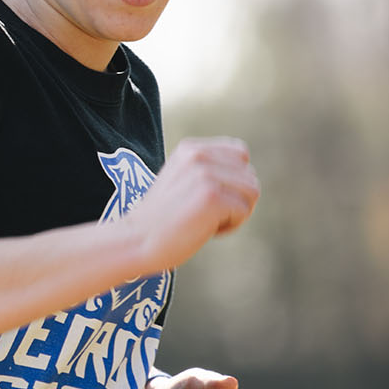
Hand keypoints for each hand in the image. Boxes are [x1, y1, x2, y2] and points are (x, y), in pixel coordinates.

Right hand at [124, 138, 258, 275]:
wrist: (135, 240)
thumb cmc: (162, 219)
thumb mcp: (182, 180)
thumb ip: (209, 170)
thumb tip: (250, 176)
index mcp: (191, 149)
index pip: (240, 154)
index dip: (234, 180)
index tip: (210, 198)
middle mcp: (199, 156)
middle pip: (250, 175)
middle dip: (237, 199)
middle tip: (208, 214)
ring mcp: (205, 175)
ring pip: (252, 192)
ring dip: (236, 213)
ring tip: (208, 221)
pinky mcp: (212, 197)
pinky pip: (244, 211)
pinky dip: (230, 227)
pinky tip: (206, 230)